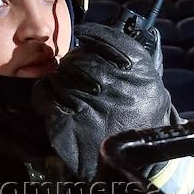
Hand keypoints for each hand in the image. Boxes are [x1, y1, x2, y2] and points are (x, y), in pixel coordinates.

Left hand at [32, 22, 171, 180]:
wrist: (138, 158)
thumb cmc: (144, 116)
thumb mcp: (148, 81)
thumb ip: (128, 56)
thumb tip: (96, 36)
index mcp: (135, 70)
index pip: (106, 39)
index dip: (92, 35)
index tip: (86, 35)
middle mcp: (111, 83)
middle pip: (79, 59)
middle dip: (76, 63)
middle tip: (78, 73)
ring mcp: (87, 103)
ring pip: (61, 75)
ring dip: (62, 79)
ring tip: (69, 90)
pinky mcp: (66, 122)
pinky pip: (45, 94)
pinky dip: (46, 92)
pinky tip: (54, 96)